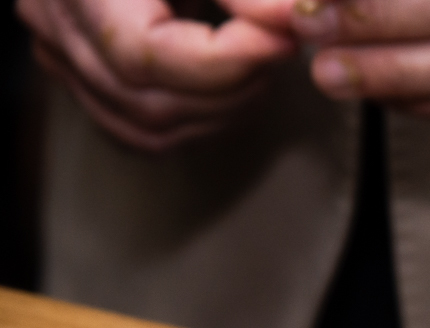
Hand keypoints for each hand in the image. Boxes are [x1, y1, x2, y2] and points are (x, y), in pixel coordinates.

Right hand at [18, 0, 296, 150]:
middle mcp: (55, 23)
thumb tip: (295, 17)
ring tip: (262, 67)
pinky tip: (234, 90)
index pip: (144, 53)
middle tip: (279, 49)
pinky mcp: (78, 73)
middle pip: (149, 100)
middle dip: (233, 88)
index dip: (225, 59)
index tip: (282, 40)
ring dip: (222, 112)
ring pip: (148, 127)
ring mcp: (60, 55)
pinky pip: (139, 129)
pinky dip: (197, 122)